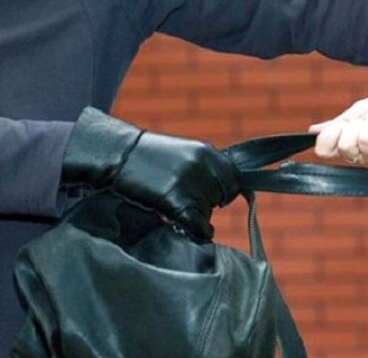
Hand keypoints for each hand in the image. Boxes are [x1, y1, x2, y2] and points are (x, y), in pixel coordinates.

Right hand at [61, 107, 239, 239]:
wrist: (116, 155)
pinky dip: (195, 231)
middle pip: (223, 196)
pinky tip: (183, 227)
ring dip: (198, 216)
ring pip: (209, 212)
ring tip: (177, 211)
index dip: (225, 190)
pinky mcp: (176, 200)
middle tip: (191, 204)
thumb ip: (205, 166)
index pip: (235, 178)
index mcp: (208, 152)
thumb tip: (224, 188)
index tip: (215, 197)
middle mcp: (205, 165)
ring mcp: (191, 183)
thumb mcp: (183, 152)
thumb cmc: (146, 156)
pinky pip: (198, 225)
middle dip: (211, 203)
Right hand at [309, 90, 367, 164]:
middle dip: (354, 126)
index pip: (324, 151)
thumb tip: (312, 131)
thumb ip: (339, 122)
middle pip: (342, 147)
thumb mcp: (361, 110)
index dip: (327, 137)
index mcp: (347, 142)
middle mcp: (358, 154)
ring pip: (362, 143)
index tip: (340, 124)